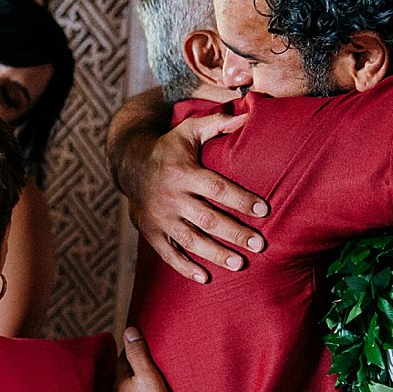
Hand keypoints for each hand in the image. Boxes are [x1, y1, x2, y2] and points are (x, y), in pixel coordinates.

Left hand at [113, 326, 189, 391]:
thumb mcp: (151, 380)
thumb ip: (140, 356)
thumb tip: (129, 331)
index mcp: (120, 384)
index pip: (125, 359)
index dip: (134, 349)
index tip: (143, 342)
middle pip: (124, 378)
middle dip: (133, 369)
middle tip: (146, 360)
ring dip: (134, 388)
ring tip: (146, 383)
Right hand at [124, 113, 268, 283]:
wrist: (129, 164)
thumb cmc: (169, 147)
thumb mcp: (189, 131)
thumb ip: (216, 123)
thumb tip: (245, 113)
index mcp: (183, 172)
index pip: (217, 188)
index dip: (240, 199)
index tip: (264, 210)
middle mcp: (171, 196)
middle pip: (207, 218)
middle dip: (234, 233)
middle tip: (260, 245)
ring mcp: (160, 217)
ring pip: (190, 240)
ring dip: (215, 254)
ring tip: (240, 264)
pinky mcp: (151, 232)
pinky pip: (167, 254)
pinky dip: (184, 267)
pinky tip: (205, 278)